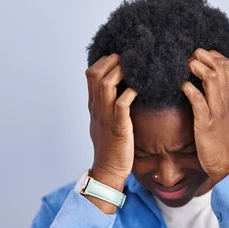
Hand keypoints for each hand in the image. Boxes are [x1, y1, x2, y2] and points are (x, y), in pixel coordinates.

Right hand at [86, 54, 137, 188]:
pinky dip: (129, 94)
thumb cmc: (110, 146)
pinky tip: (138, 90)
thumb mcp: (104, 121)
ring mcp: (106, 118)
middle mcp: (97, 109)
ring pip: (105, 85)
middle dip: (111, 61)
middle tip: (127, 58)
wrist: (108, 170)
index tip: (119, 57)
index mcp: (94, 106)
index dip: (104, 61)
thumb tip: (118, 89)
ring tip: (133, 69)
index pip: (90, 74)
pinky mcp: (118, 128)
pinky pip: (121, 105)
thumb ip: (107, 105)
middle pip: (95, 74)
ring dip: (120, 73)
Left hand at [181, 48, 228, 183]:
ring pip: (211, 79)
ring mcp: (217, 111)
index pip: (227, 66)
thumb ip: (225, 103)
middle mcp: (226, 101)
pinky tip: (182, 86)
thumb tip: (220, 92)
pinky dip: (190, 90)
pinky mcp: (206, 123)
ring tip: (186, 65)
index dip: (213, 56)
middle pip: (220, 67)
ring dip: (197, 68)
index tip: (200, 56)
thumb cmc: (227, 144)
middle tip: (191, 55)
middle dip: (204, 56)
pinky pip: (198, 101)